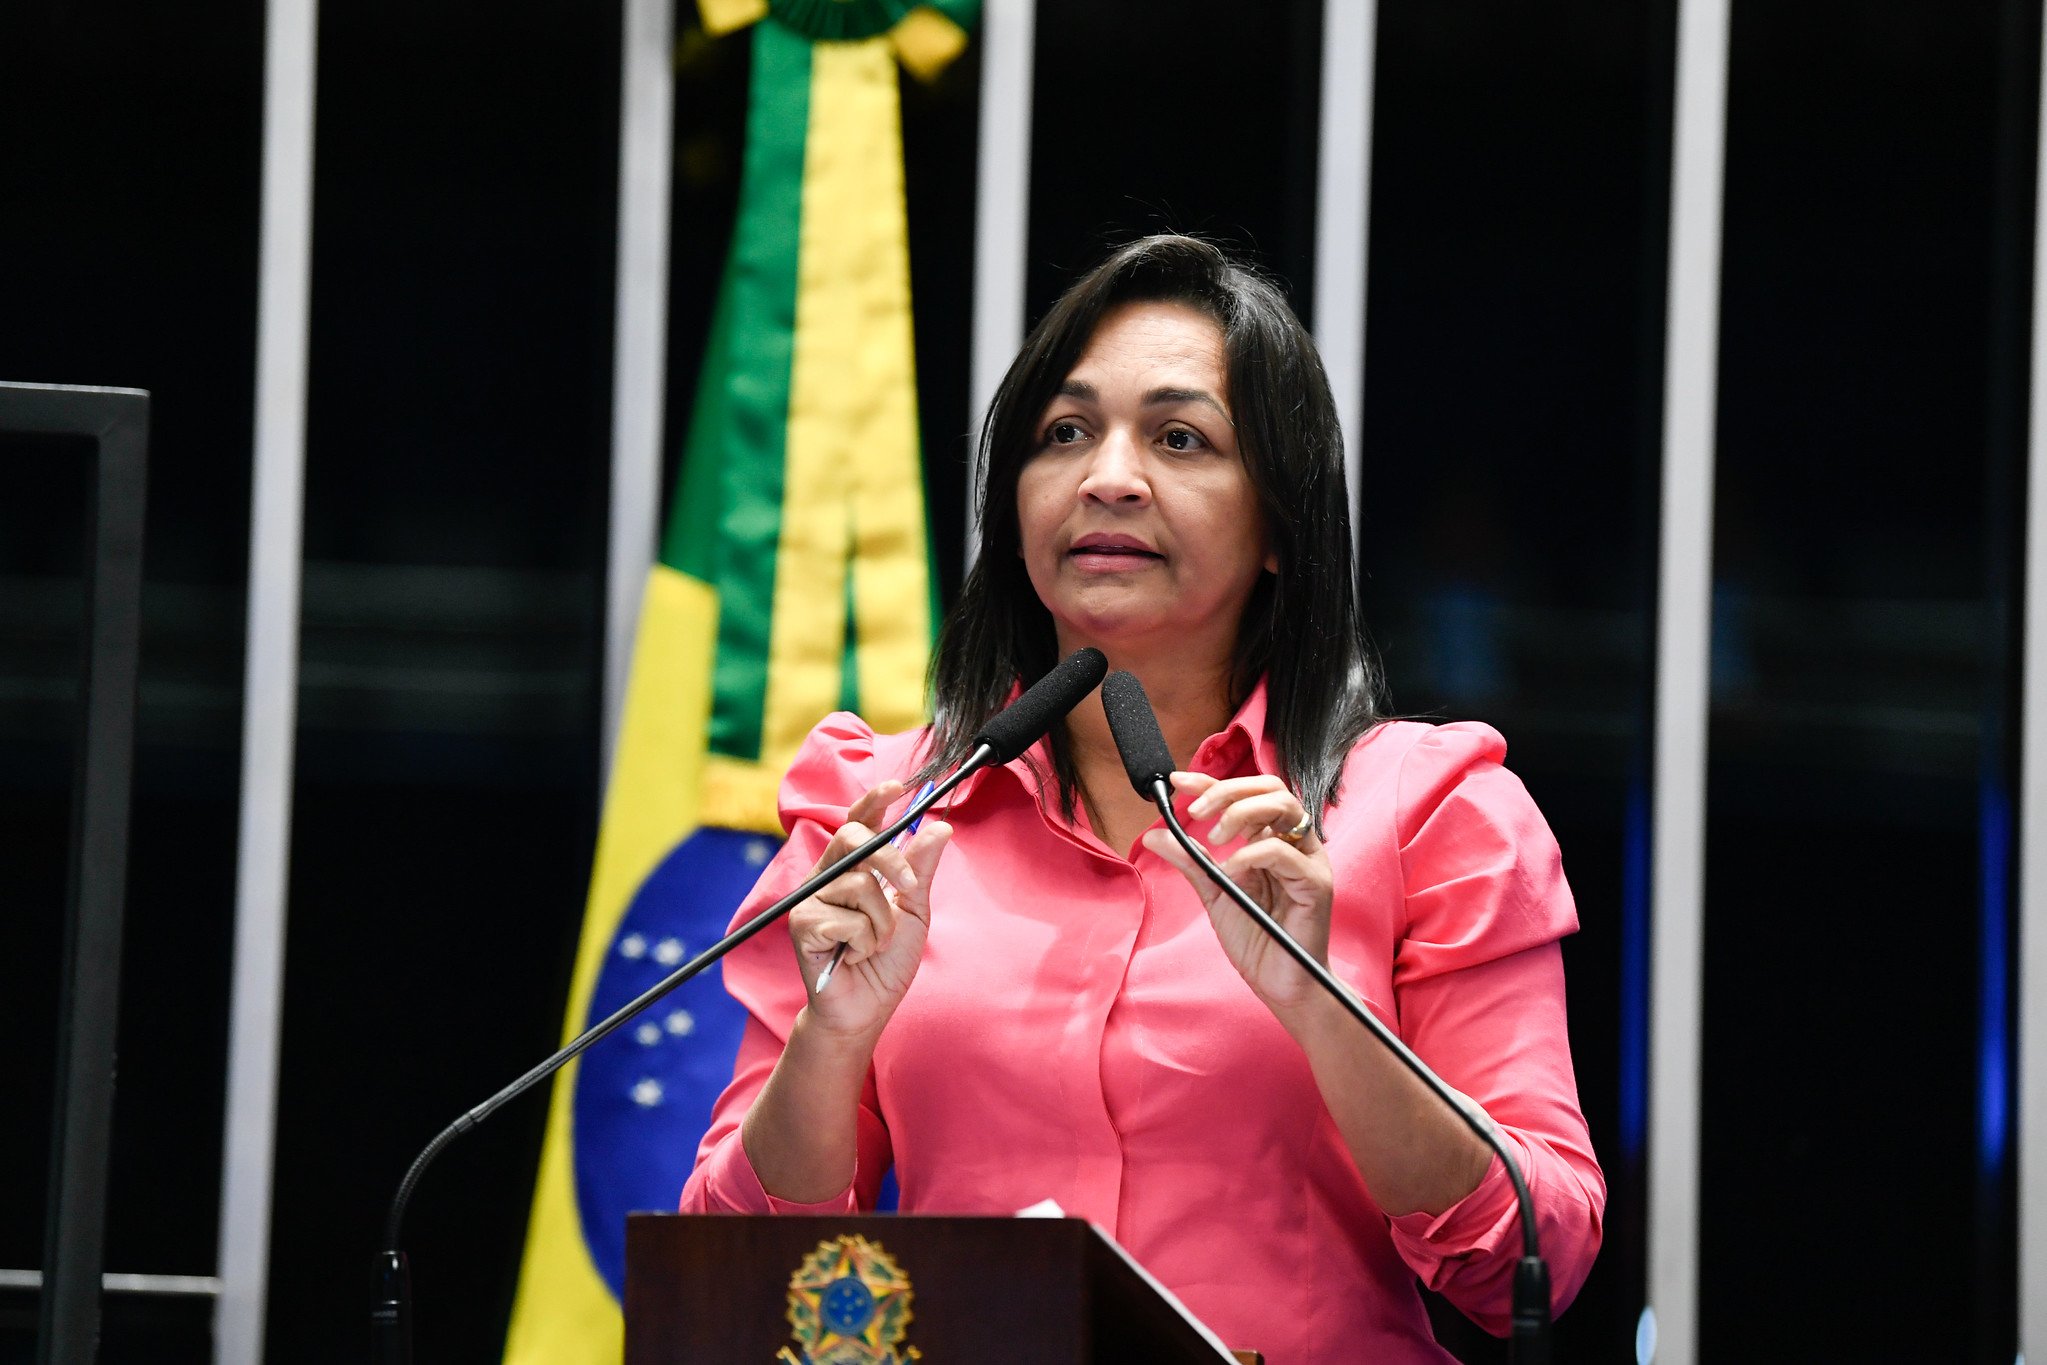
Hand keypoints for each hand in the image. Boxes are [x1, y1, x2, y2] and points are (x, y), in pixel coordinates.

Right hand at [788, 780, 950, 1039]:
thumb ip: (919, 869)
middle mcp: (826, 877)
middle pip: (853, 838)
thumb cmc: (886, 962)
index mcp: (851, 868)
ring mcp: (810, 899)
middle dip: (888, 860)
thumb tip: (939, 827)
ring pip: (860, 886)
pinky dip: (865, 942)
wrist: (867, 1009)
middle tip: (906, 889)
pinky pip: (849, 919)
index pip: (858, 822)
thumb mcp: (913, 911)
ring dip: (881, 923)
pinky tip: (854, 956)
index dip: (874, 801)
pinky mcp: (801, 924)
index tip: (898, 786)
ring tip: (874, 945)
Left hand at [1140, 771, 1332, 1016]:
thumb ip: (1190, 861)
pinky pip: (1286, 852)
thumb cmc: (1256, 939)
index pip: (1245, 794)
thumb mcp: (1213, 893)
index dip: (1211, 782)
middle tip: (1196, 812)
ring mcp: (1308, 860)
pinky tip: (1233, 871)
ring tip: (1215, 837)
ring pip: (1285, 806)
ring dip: (1241, 813)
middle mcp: (1294, 842)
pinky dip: (1253, 853)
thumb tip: (1154, 834)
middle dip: (1227, 791)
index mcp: (1271, 839)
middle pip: (1270, 788)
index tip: (1176, 782)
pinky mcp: (1315, 883)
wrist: (1280, 985)